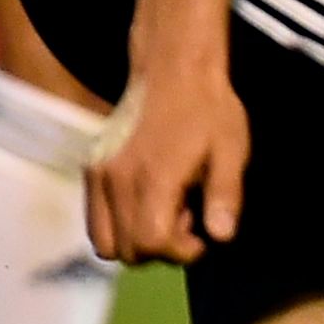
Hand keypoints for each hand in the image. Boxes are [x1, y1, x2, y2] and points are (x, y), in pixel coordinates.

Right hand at [86, 65, 248, 264]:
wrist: (173, 71)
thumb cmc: (209, 110)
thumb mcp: (232, 150)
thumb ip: (225, 195)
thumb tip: (221, 237)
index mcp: (152, 177)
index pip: (149, 242)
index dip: (180, 251)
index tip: (202, 237)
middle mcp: (115, 180)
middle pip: (125, 251)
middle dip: (159, 248)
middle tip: (187, 219)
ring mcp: (98, 176)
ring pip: (104, 242)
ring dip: (136, 241)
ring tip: (167, 212)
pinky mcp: (91, 170)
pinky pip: (94, 221)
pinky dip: (118, 226)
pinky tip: (148, 202)